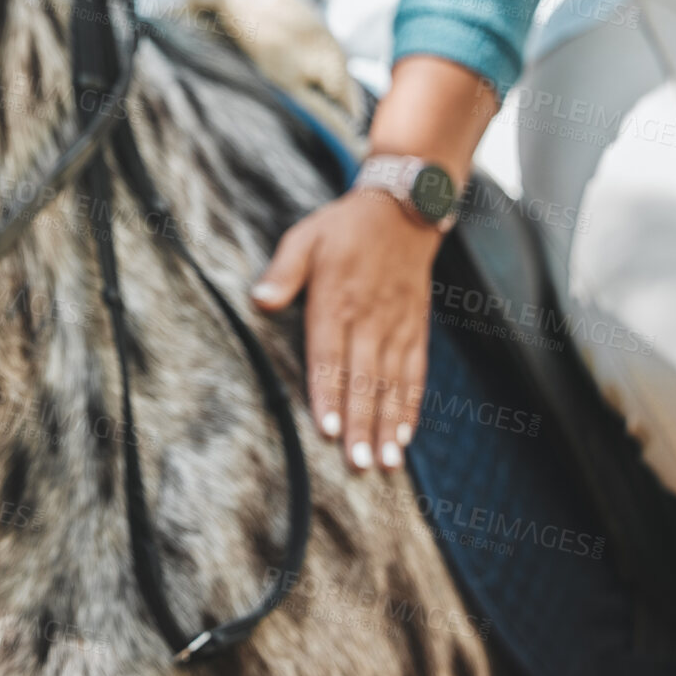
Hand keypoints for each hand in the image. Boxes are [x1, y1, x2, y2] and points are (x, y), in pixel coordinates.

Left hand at [250, 189, 439, 470]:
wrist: (402, 210)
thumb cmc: (342, 228)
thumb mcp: (304, 237)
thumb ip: (283, 272)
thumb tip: (260, 300)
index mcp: (335, 300)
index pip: (329, 354)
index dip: (328, 392)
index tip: (326, 428)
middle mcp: (369, 318)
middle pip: (364, 379)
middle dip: (360, 424)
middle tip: (358, 464)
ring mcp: (396, 326)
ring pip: (392, 384)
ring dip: (387, 425)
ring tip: (385, 463)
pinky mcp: (415, 329)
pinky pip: (415, 374)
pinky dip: (411, 407)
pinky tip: (406, 437)